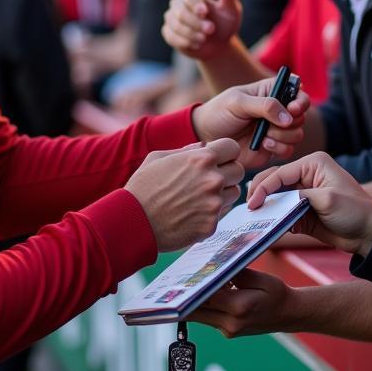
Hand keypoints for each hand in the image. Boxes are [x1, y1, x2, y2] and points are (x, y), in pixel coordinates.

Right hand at [126, 138, 244, 252]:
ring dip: (222, 193)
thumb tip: (204, 146)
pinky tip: (190, 214)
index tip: (216, 159)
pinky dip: (209, 214)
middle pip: (238, 170)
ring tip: (198, 197)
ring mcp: (214, 204)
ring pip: (234, 193)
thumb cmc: (142, 187)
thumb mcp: (158, 158)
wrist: (133, 221)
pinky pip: (220, 214)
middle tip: (207, 180)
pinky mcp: (211, 224)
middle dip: (226, 173)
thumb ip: (186, 150)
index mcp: (201, 159)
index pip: (233, 147)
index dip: (225, 153)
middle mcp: (212, 179)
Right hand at [161, 0, 241, 59]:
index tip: (204, 12)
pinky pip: (171, 36)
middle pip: (180, 10)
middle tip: (210, 30)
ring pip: (175, 24)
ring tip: (204, 39)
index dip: (194, 3)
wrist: (219, 45)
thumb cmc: (225, 24)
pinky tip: (196, 44)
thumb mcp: (231, 9)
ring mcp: (172, 18)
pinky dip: (184, 42)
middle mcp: (179, 3)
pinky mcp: (169, 32)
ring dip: (191, 34)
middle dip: (195, 22)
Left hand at [189, 268, 297, 336]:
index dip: (193, 286)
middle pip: (197, 310)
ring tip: (182, 284)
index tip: (181, 276)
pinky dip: (203, 305)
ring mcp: (228, 330)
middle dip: (183, 297)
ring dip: (191, 301)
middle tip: (170, 282)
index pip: (207, 297)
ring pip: (200, 315)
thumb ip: (237, 273)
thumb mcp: (261, 278)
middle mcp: (231, 323)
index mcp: (239, 308)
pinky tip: (200, 290)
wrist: (289, 315)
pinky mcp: (227, 331)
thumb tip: (215, 266)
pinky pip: (209, 317)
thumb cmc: (277, 293)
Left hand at [192, 76, 310, 168]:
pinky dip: (279, 148)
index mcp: (271, 92)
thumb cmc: (220, 112)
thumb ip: (264, 105)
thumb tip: (288, 117)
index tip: (292, 109)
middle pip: (301, 116)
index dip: (300, 101)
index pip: (297, 92)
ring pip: (297, 134)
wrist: (208, 136)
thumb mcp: (238, 102)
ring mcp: (276, 130)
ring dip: (284, 136)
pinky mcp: (273, 147)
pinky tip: (263, 145)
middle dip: (290, 122)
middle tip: (271, 125)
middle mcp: (278, 110)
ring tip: (264, 135)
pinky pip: (289, 150)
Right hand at [247, 152, 371, 256]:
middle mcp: (305, 175)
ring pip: (275, 197)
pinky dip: (273, 217)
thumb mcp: (327, 200)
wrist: (369, 234)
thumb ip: (298, 197)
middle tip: (249, 209)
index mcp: (313, 163)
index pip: (280, 173)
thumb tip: (274, 204)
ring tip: (252, 217)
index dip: (263, 187)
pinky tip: (264, 225)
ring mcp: (303, 193)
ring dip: (265, 206)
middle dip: (260, 193)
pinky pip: (282, 212)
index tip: (253, 203)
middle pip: (274, 181)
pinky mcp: (301, 210)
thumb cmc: (355, 211)